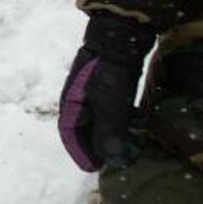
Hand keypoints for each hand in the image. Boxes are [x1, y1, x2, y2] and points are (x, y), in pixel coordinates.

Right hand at [58, 15, 154, 171]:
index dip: (80, 153)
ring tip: (125, 147)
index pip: (69, 134)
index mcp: (70, 103)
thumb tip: (110, 159)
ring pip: (98, 120)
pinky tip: (133, 125)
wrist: (119, 34)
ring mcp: (91, 91)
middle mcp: (77, 99)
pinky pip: (109, 110)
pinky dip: (118, 121)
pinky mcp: (107, 85)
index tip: (93, 169)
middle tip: (111, 162)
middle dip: (96, 147)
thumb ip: (108, 132)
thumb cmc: (108, 70)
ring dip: (109, 135)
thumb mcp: (109, 103)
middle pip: (83, 129)